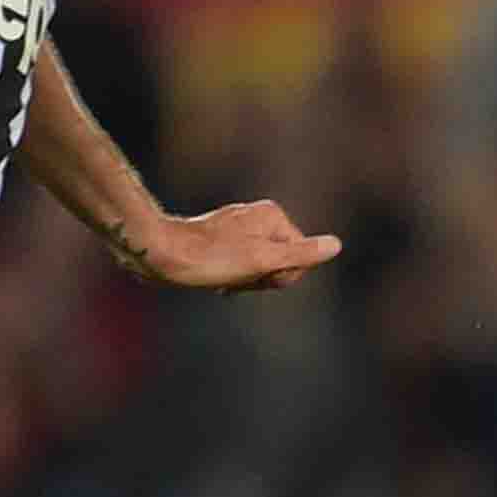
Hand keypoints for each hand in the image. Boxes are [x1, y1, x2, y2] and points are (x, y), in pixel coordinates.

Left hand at [125, 201, 343, 294]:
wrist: (160, 253)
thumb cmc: (210, 259)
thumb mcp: (263, 260)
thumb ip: (302, 254)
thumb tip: (336, 245)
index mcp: (273, 216)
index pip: (301, 258)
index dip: (282, 276)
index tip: (256, 276)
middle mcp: (259, 216)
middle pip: (283, 260)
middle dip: (265, 277)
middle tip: (238, 278)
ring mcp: (241, 226)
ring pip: (263, 264)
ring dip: (248, 279)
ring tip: (225, 279)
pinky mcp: (223, 237)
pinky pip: (245, 262)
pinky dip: (236, 275)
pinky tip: (219, 280)